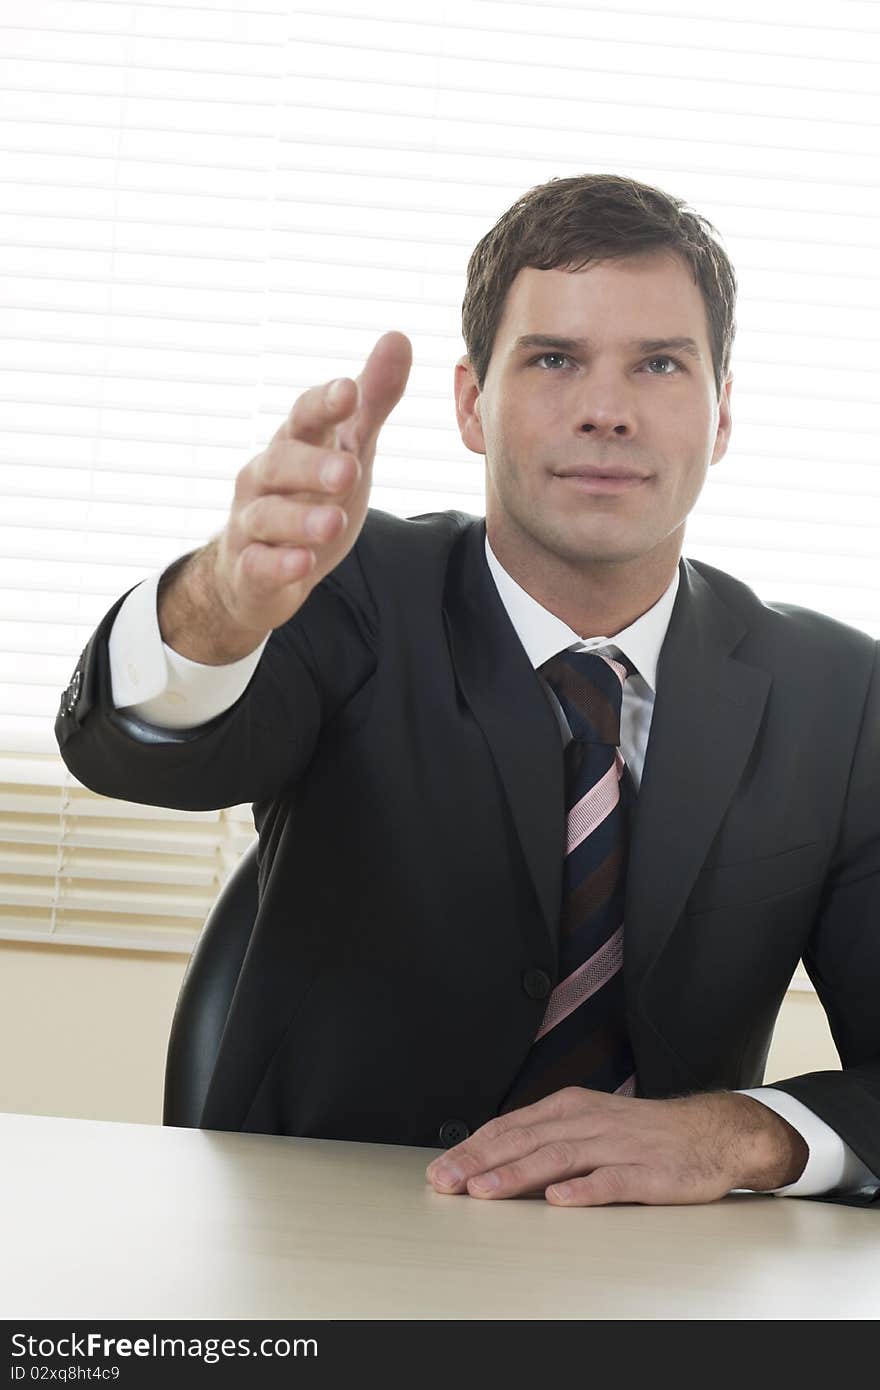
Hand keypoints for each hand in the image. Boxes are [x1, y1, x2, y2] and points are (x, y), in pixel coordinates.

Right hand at [212, 331, 411, 634]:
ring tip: (333, 524)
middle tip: (349, 470)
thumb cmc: (308, 495)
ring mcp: (251, 523)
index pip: (304, 416)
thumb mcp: (347, 447)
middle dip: (313, 465)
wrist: (256, 569)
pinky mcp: (248, 569)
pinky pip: (257, 565)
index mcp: (294, 443)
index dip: (324, 403)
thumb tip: (399, 336)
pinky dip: (277, 565)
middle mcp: (265, 478)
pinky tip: (302, 565)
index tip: (348, 391)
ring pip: (267, 516)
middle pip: (281, 462)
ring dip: (299, 519)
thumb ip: (372, 400)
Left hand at [425, 1087, 808, 1205]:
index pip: (511, 1127)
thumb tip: (493, 1158)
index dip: (473, 1148)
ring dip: (517, 1174)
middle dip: (481, 1162)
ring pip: (558, 1158)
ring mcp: (617, 1146)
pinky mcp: (647, 1172)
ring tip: (485, 1190)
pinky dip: (583, 1190)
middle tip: (446, 1182)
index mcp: (570, 1108)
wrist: (711, 1132)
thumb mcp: (589, 1124)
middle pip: (526, 1141)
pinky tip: (559, 1200)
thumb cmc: (643, 1133)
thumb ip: (546, 1138)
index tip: (440, 1169)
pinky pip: (611, 1181)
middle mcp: (588, 1122)